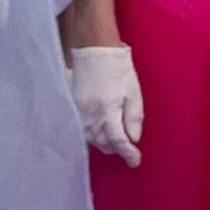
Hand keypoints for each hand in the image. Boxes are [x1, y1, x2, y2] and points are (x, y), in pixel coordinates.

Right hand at [71, 46, 142, 166]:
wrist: (94, 49)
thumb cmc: (117, 68)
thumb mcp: (133, 92)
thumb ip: (134, 117)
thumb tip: (133, 138)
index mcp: (108, 111)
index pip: (119, 141)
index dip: (128, 153)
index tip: (135, 160)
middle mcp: (91, 115)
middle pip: (103, 143)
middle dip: (116, 149)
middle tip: (128, 150)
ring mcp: (79, 111)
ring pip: (91, 139)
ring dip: (104, 143)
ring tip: (115, 142)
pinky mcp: (73, 105)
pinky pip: (82, 128)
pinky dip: (93, 135)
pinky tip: (100, 131)